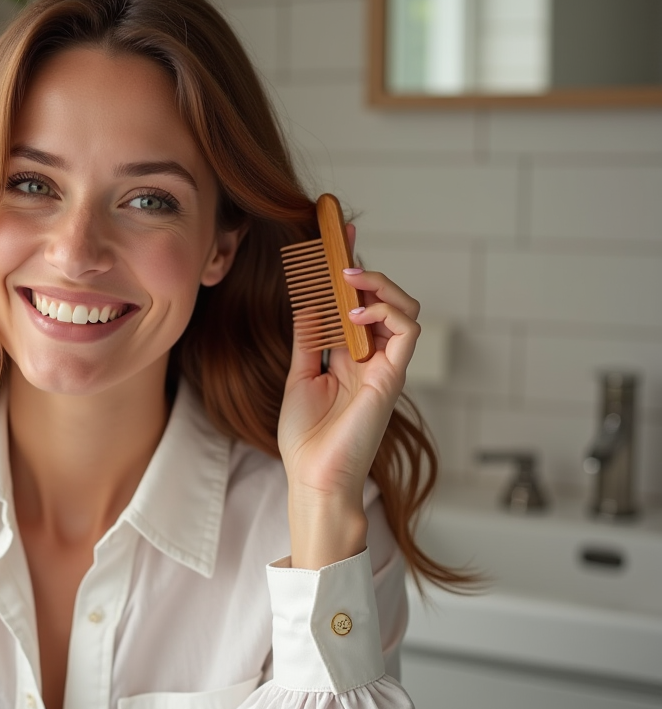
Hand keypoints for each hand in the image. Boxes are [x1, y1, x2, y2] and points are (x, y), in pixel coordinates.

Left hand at [278, 223, 420, 568]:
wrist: (314, 476)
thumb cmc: (306, 437)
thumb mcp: (300, 374)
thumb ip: (310, 337)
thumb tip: (308, 299)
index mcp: (349, 356)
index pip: (355, 301)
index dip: (350, 265)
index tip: (338, 232)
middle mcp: (372, 357)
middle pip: (382, 298)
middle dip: (364, 264)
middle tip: (341, 243)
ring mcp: (386, 366)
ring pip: (404, 307)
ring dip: (379, 284)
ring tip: (349, 278)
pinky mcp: (393, 376)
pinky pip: (408, 330)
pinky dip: (387, 311)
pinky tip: (358, 311)